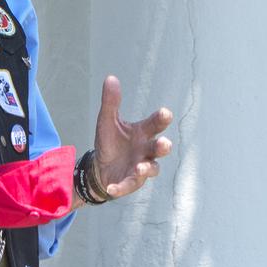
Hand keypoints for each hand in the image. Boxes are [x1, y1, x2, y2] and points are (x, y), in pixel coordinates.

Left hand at [93, 75, 172, 198]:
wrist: (100, 167)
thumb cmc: (111, 142)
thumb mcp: (107, 121)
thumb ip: (111, 102)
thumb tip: (110, 77)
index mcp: (142, 133)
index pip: (155, 124)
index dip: (161, 119)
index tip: (165, 113)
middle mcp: (146, 150)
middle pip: (159, 148)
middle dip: (162, 146)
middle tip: (164, 144)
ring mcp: (140, 167)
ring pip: (150, 169)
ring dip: (146, 169)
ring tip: (140, 168)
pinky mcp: (130, 182)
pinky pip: (128, 186)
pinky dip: (121, 188)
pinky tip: (112, 189)